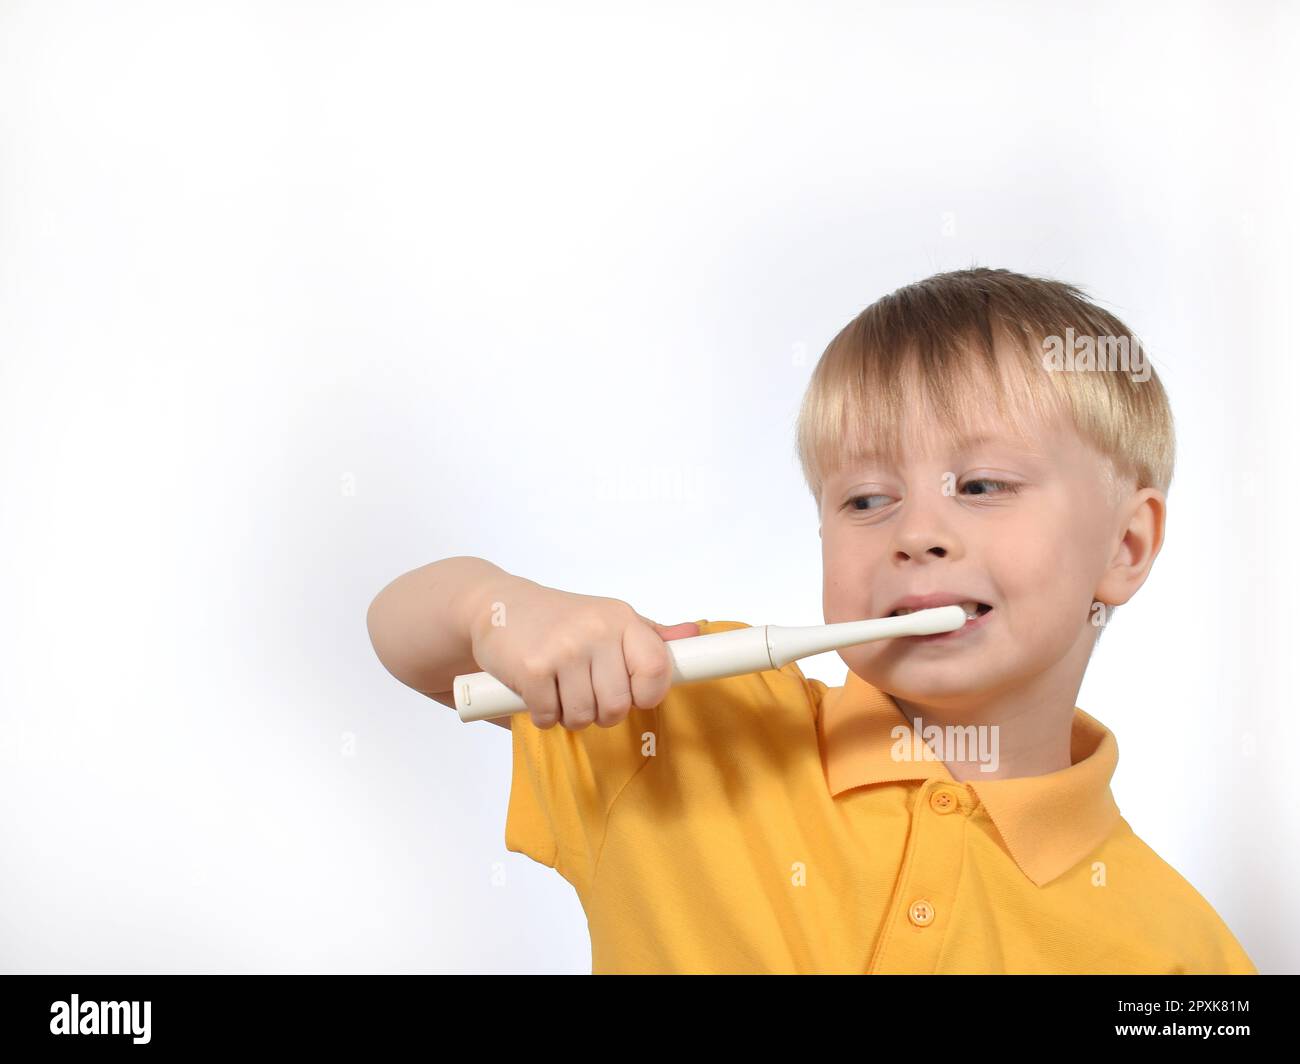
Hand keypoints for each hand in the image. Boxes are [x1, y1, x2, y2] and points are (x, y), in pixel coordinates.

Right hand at [466, 579, 698, 729]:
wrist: (497, 605)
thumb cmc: (560, 618)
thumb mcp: (608, 618)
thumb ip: (650, 635)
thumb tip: (694, 634)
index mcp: (621, 619)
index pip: (657, 670)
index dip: (646, 694)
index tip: (632, 694)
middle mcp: (596, 631)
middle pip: (617, 705)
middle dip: (600, 711)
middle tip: (583, 691)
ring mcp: (563, 649)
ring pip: (583, 716)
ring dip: (570, 715)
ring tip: (559, 690)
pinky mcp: (532, 669)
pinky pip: (550, 717)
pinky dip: (543, 715)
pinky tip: (537, 693)